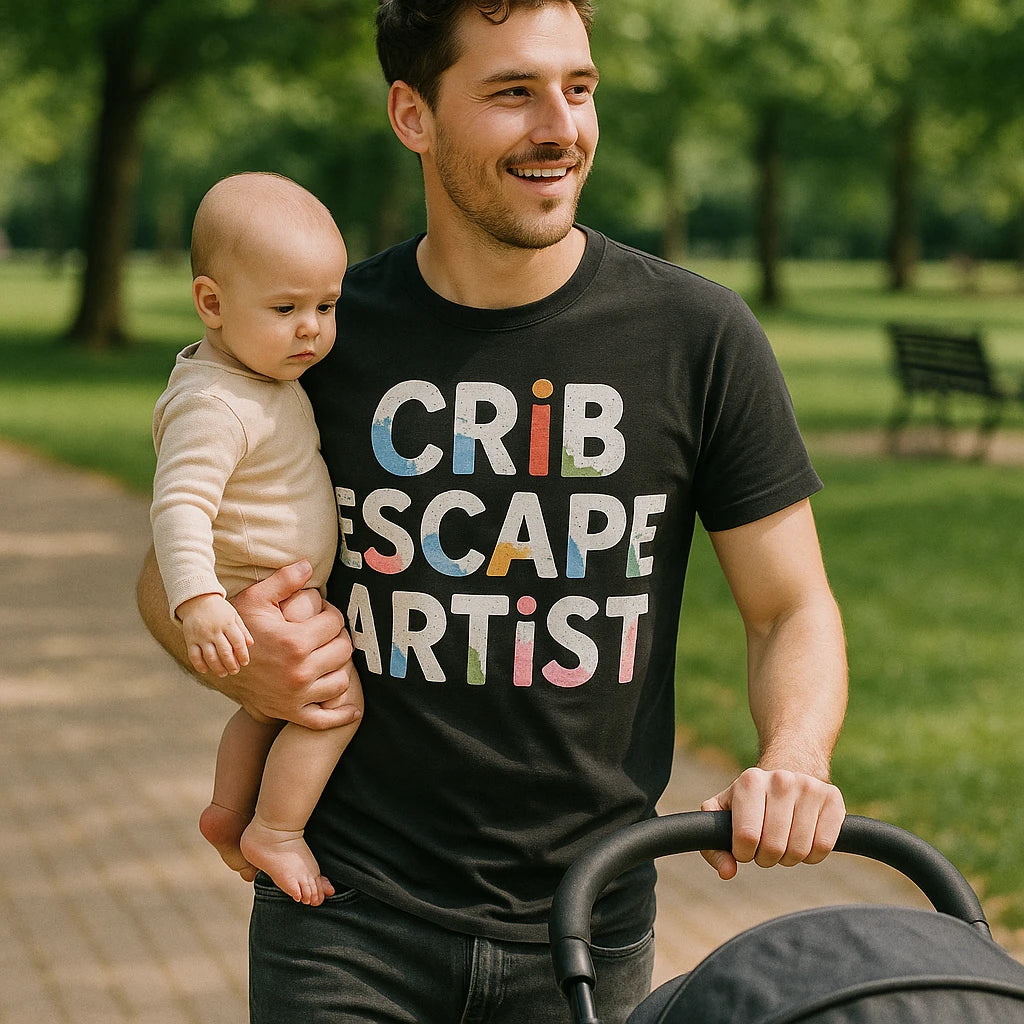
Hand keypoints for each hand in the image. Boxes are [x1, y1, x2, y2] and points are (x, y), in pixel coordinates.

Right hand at [178, 593, 253, 677]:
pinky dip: (199, 665)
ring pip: (210, 656)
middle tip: (235, 671)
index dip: (242, 654)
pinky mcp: (190, 639)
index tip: (245, 662)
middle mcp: (214, 630)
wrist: (197, 600)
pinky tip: (205, 670)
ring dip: (217, 668)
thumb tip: (250, 644)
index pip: (237, 642)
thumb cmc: (219, 609)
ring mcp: (201, 636)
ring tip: (223, 673)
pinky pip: (194, 655)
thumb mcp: (233, 615)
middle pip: (224, 652)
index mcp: (227, 623)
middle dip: (231, 664)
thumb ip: (242, 630)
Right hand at [223, 561, 361, 730]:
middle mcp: (300, 671)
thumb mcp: (255, 599)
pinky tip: (352, 708)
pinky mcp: (293, 713)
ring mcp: (298, 695)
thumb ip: (284, 581)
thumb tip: (309, 564)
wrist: (217, 667)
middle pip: (343, 650)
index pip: (335, 622)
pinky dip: (342, 715)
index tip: (324, 612)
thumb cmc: (238, 629)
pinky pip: (326, 719)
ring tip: (329, 656)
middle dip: (338, 637)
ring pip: (341, 680)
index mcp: (295, 642)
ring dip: (339, 667)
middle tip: (327, 633)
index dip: (331, 613)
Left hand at [700, 766, 845, 879]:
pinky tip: (804, 840)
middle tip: (765, 847)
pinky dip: (812, 855)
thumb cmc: (751, 800)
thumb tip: (728, 872)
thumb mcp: (724, 812)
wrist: (788, 769)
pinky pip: (824, 846)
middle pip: (773, 847)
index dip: (744, 853)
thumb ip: (713, 845)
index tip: (745, 848)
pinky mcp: (833, 798)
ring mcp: (809, 787)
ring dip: (789, 857)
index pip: (747, 837)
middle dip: (766, 857)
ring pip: (799, 850)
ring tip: (784, 842)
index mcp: (750, 781)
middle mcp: (781, 780)